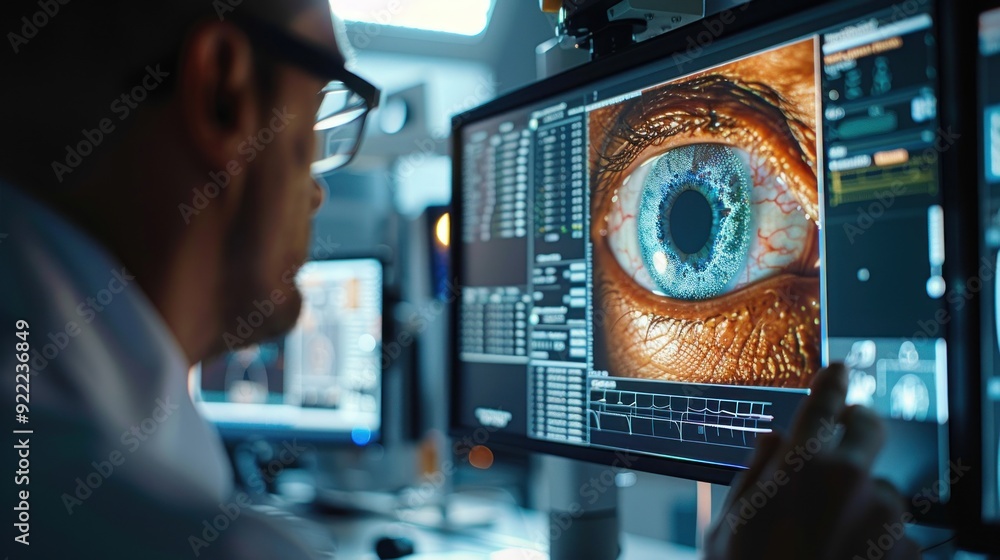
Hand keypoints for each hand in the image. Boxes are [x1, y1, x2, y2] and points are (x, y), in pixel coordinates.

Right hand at [704, 364, 920, 559]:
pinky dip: (877, 542)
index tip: (842, 369)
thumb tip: (773, 444)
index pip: (821, 405)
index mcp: (799, 470)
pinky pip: (896, 533)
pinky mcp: (909, 552)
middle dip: (857, 428)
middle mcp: (850, 483)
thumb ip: (754, 477)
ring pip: (882, 487)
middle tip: (839, 445)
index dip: (832, 383)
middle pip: (870, 428)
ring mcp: (886, 518)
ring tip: (827, 542)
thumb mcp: (726, 530)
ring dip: (863, 501)